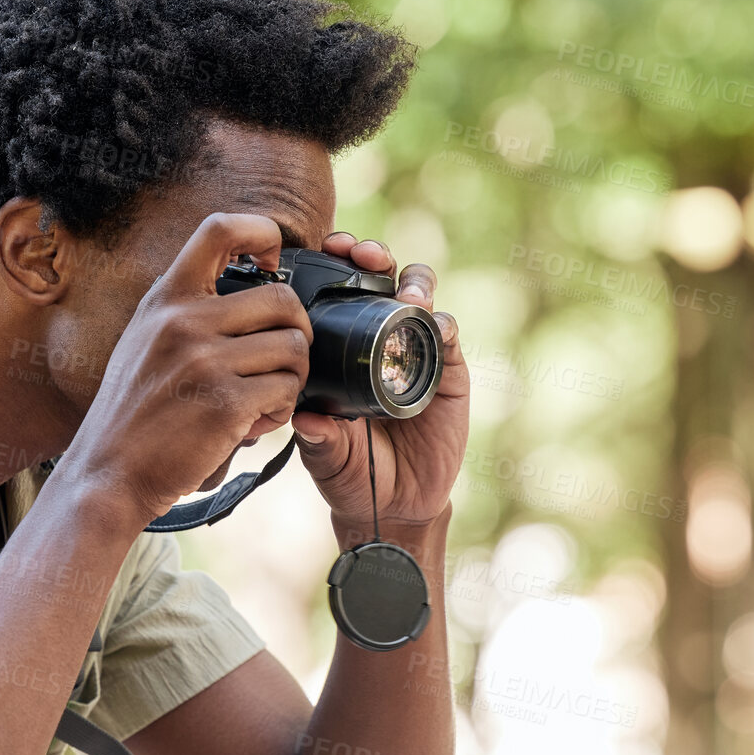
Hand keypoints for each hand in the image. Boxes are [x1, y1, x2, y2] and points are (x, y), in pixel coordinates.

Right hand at [53, 213, 312, 529]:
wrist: (106, 474)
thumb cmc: (129, 414)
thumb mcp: (142, 341)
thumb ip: (185, 312)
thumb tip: (249, 293)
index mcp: (164, 298)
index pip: (221, 228)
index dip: (263, 233)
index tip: (272, 261)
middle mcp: (183, 321)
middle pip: (282, 298)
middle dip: (296, 331)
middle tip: (280, 359)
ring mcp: (204, 361)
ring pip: (294, 347)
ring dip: (292, 376)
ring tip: (265, 398)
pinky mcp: (225, 403)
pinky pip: (285, 390)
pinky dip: (280, 409)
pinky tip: (254, 423)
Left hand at [289, 233, 468, 529]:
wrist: (394, 505)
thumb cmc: (349, 472)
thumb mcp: (325, 454)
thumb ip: (317, 437)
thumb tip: (304, 419)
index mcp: (339, 349)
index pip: (336, 293)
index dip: (332, 266)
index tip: (322, 249)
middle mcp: (376, 341)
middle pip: (379, 281)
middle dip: (372, 257)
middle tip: (361, 254)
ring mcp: (414, 351)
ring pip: (418, 295)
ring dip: (412, 282)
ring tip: (405, 293)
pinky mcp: (448, 371)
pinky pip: (449, 334)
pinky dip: (443, 322)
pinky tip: (434, 324)